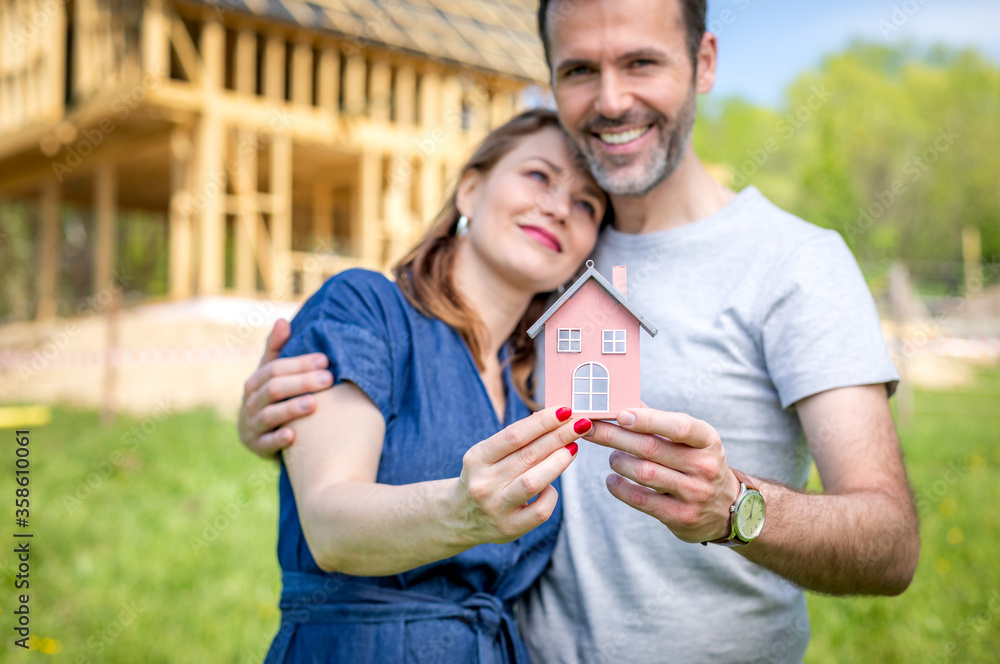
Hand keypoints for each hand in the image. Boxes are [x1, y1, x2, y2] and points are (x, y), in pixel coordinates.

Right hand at [238, 319, 333, 457]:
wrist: (260, 437)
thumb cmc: (273, 399)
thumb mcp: (272, 375)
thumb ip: (276, 349)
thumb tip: (282, 320)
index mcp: (254, 383)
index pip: (275, 369)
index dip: (299, 363)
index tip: (325, 360)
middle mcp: (249, 404)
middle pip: (274, 389)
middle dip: (302, 382)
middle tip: (329, 379)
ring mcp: (252, 426)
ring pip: (270, 415)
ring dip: (291, 408)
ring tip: (314, 403)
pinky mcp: (257, 448)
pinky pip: (266, 444)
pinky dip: (278, 440)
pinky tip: (294, 436)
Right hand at [452, 407, 588, 544]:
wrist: (460, 517)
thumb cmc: (483, 477)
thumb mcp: (486, 456)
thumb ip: (514, 442)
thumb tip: (554, 420)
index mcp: (476, 459)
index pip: (513, 435)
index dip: (542, 422)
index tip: (564, 410)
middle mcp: (484, 483)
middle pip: (528, 455)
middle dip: (558, 436)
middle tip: (581, 423)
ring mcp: (496, 507)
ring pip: (533, 482)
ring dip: (558, 462)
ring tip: (574, 447)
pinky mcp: (510, 528)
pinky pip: (540, 510)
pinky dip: (551, 493)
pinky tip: (552, 485)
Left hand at [582, 408, 740, 542]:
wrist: (727, 509)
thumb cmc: (697, 463)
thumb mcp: (691, 441)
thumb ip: (659, 421)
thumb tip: (622, 400)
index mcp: (708, 440)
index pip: (679, 426)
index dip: (648, 419)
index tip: (620, 414)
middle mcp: (705, 466)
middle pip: (650, 448)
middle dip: (614, 436)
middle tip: (590, 428)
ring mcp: (694, 493)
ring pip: (643, 472)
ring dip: (618, 461)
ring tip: (613, 457)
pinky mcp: (681, 517)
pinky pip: (640, 499)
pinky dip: (619, 487)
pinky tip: (612, 480)